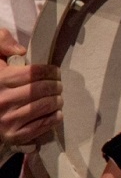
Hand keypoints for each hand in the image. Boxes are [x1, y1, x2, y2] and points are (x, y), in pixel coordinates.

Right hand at [0, 29, 62, 146]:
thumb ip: (2, 42)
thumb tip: (21, 51)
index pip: (36, 73)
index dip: (51, 71)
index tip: (55, 72)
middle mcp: (2, 100)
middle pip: (44, 89)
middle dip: (57, 86)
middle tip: (58, 86)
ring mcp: (7, 119)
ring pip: (46, 106)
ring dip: (57, 101)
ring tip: (57, 98)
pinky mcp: (13, 135)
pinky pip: (42, 125)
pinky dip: (54, 118)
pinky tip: (56, 113)